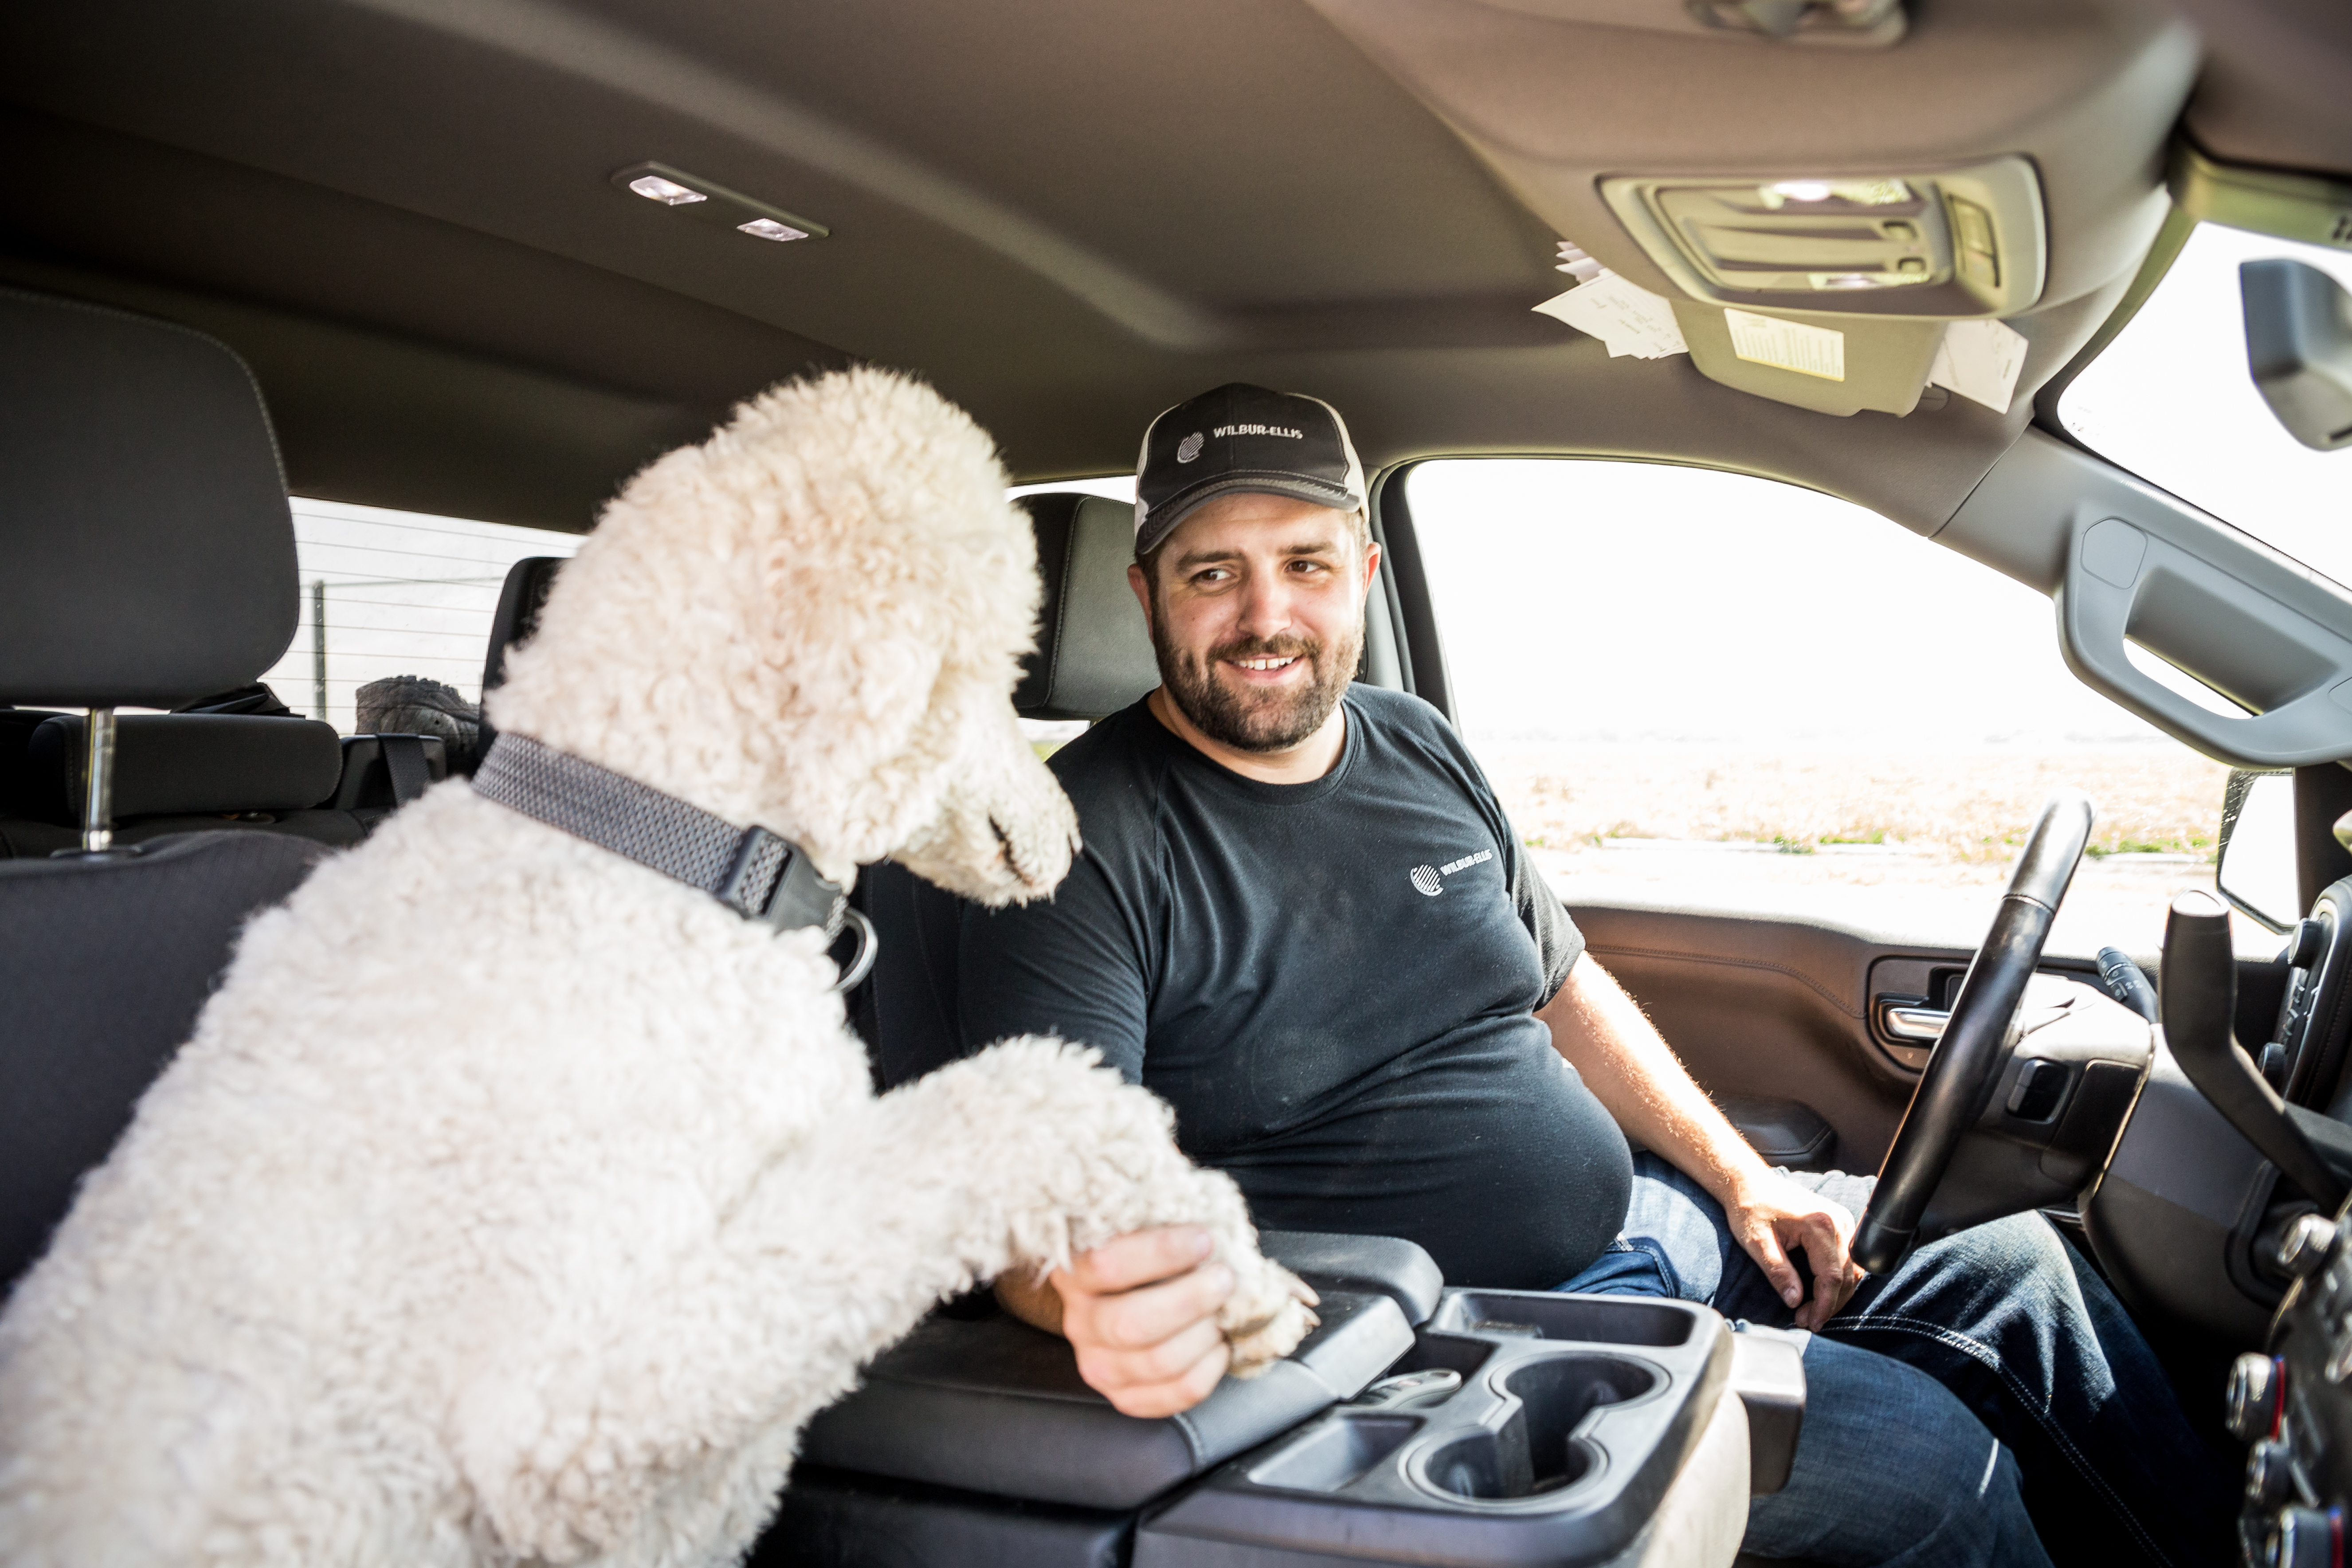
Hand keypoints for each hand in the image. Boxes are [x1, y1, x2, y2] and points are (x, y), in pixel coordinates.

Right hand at [1039, 1227, 1242, 1417]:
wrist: (1129, 1294)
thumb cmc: (1146, 1253)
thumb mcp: (1142, 1226)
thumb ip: (1162, 1217)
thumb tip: (1210, 1213)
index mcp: (1075, 1272)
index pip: (1107, 1264)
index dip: (1162, 1252)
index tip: (1203, 1239)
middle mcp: (1080, 1323)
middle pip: (1132, 1323)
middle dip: (1191, 1299)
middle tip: (1223, 1278)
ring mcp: (1099, 1365)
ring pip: (1158, 1362)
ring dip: (1205, 1334)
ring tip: (1224, 1311)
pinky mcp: (1125, 1396)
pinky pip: (1175, 1394)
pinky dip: (1209, 1370)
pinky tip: (1219, 1345)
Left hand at [1724, 1170, 1862, 1330]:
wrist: (1750, 1183)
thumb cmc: (1750, 1208)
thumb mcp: (1756, 1242)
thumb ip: (1778, 1271)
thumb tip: (1795, 1301)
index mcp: (1819, 1225)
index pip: (1831, 1276)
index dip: (1823, 1305)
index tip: (1810, 1323)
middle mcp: (1838, 1221)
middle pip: (1846, 1276)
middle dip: (1829, 1304)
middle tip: (1806, 1320)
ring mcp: (1843, 1221)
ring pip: (1851, 1269)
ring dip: (1835, 1294)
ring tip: (1811, 1310)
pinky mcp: (1840, 1223)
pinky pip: (1848, 1259)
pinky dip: (1837, 1278)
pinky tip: (1819, 1291)